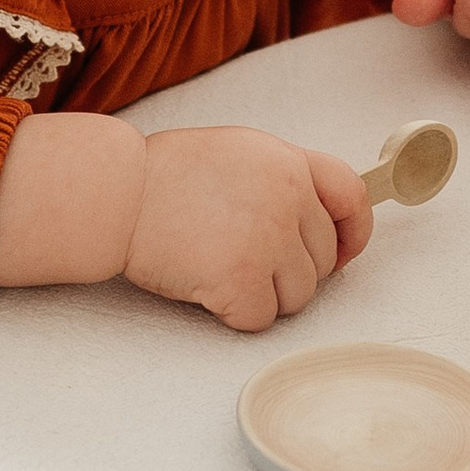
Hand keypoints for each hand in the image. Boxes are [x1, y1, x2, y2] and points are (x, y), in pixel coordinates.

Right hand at [123, 126, 371, 332]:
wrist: (117, 195)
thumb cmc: (165, 177)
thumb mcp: (237, 152)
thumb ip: (282, 179)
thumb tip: (317, 223)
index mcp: (288, 162)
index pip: (352, 198)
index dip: (352, 233)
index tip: (341, 253)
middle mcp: (288, 198)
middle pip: (321, 261)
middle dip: (288, 270)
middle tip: (240, 257)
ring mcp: (267, 240)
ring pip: (299, 296)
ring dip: (264, 295)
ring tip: (219, 268)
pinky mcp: (242, 279)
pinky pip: (261, 318)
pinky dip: (235, 314)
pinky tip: (205, 287)